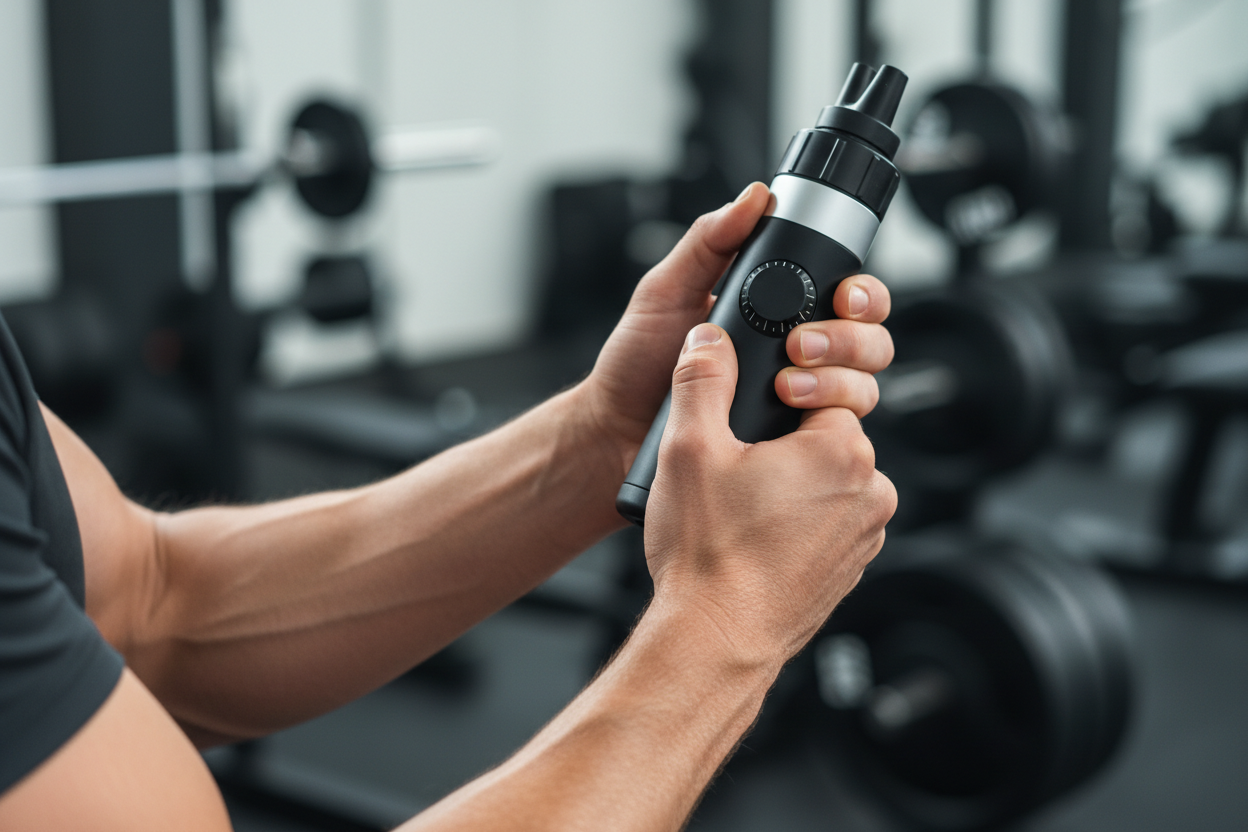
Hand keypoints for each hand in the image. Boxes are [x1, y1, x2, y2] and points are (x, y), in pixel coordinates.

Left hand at [578, 183, 893, 477]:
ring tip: (787, 384)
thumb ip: (710, 240)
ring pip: (863, 384)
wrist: (616, 432)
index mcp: (777, 311)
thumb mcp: (667, 289)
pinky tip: (791, 412)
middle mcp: (799, 354)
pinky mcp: (791, 442)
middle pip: (870, 339)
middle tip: (802, 345)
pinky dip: (828, 421)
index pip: (848, 294)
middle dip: (851, 338)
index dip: (862, 292)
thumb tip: (755, 197)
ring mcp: (800, 399)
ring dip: (839, 379)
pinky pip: (838, 431)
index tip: (845, 295)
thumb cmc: (637, 363)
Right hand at [643, 323, 896, 664]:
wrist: (716, 641)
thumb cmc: (709, 555)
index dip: (778, 394)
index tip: (748, 415)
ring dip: (790, 481)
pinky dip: (796, 522)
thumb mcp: (689, 447)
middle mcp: (870, 491)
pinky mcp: (851, 569)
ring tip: (738, 507)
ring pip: (826, 480)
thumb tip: (709, 338)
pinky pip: (827, 523)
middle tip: (733, 465)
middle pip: (825, 434)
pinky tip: (753, 537)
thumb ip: (701, 378)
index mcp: (842, 451)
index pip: (821, 389)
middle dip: (781, 441)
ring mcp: (865, 536)